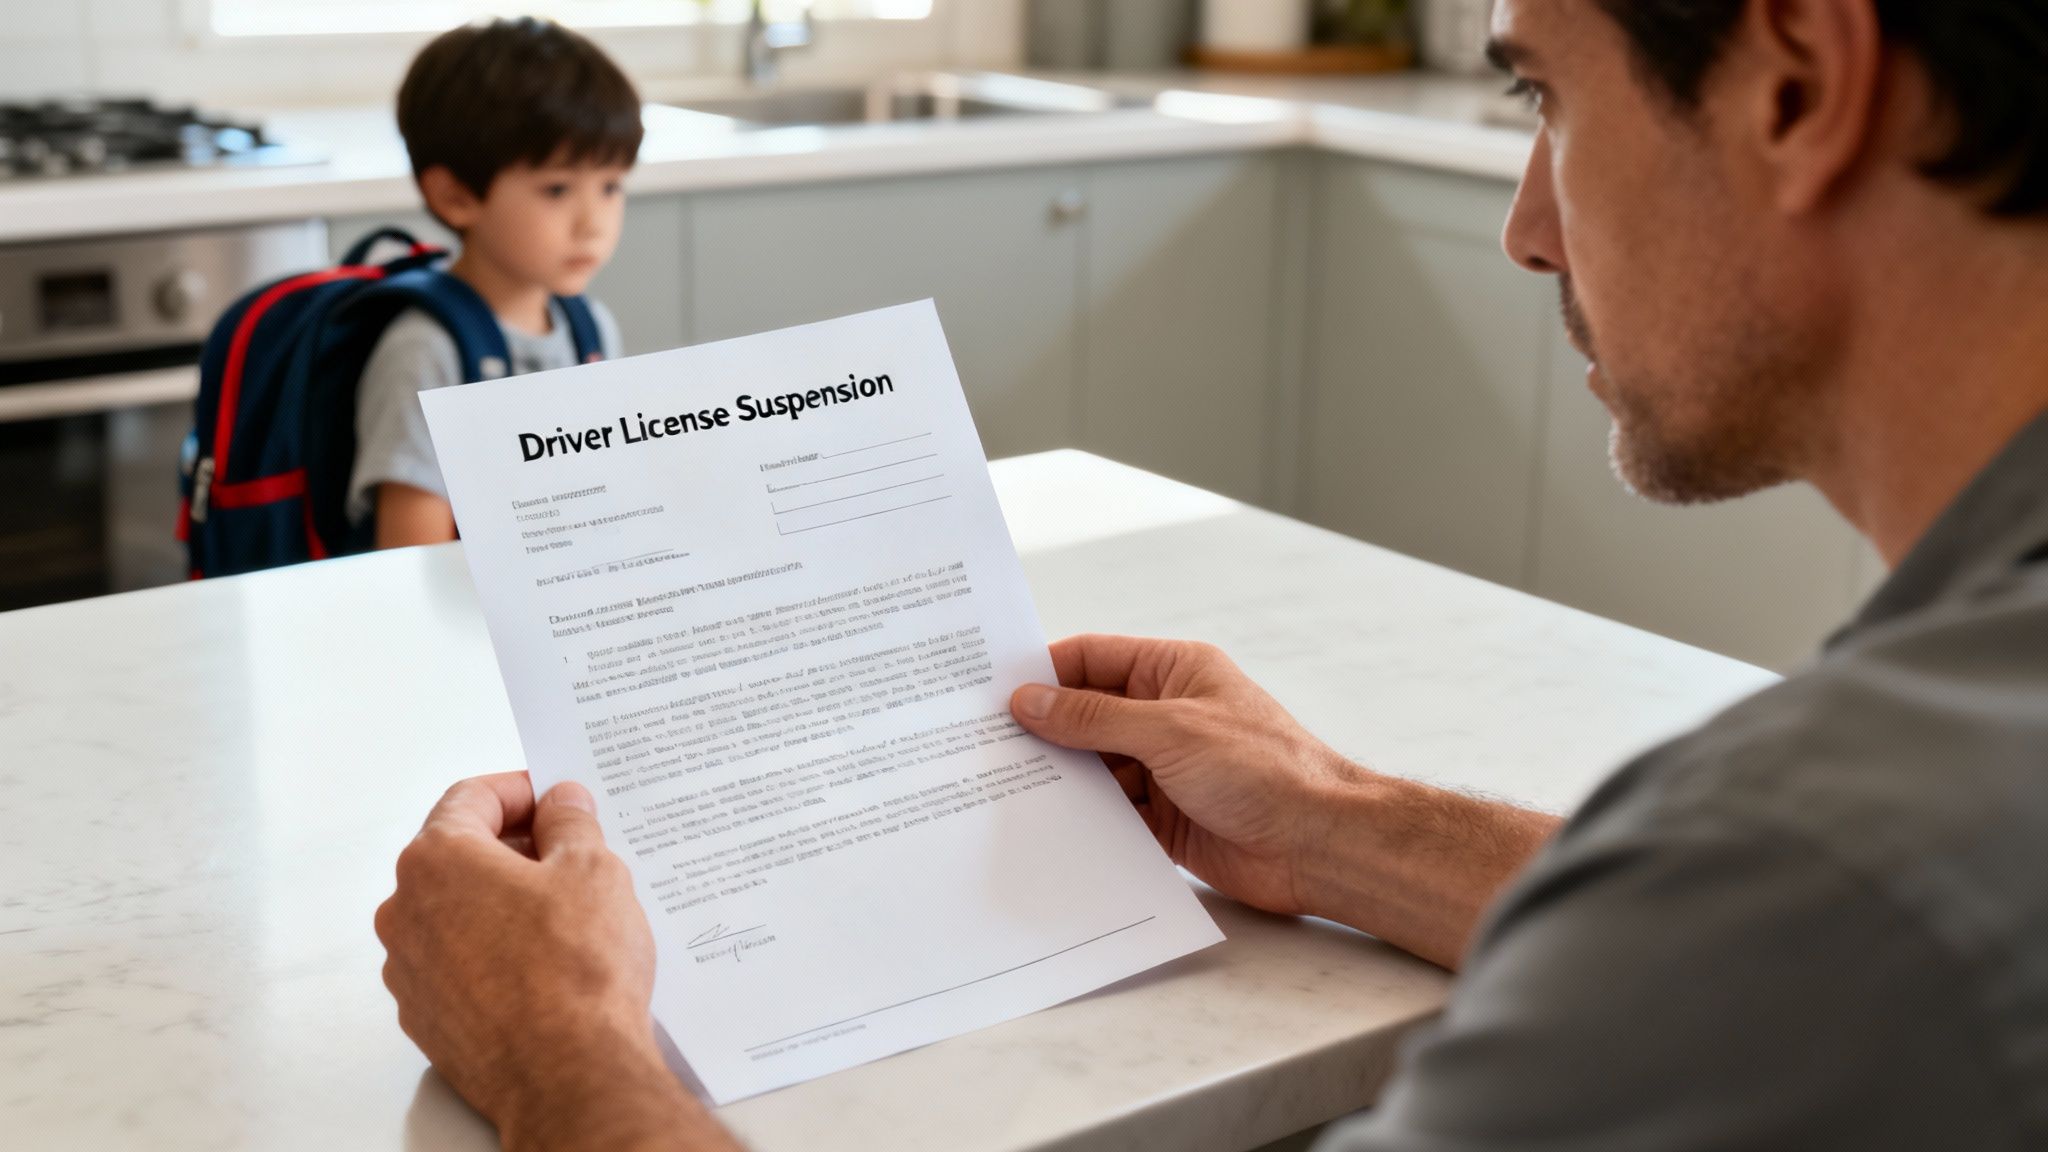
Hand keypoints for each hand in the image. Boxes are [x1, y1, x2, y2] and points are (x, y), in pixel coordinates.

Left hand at [376, 774, 730, 1151]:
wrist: (567, 1075)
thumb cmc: (575, 972)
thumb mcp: (593, 870)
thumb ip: (571, 823)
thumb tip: (561, 805)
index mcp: (436, 860)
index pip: (472, 798)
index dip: (522, 791)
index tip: (555, 800)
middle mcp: (405, 911)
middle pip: (459, 854)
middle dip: (515, 847)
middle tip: (572, 855)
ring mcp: (409, 970)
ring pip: (456, 912)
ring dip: (502, 902)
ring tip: (565, 917)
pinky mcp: (426, 1017)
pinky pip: (457, 963)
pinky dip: (493, 952)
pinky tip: (543, 965)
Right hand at [1009, 635, 1361, 917]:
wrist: (1319, 844)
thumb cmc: (1265, 769)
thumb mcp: (1170, 731)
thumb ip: (1094, 718)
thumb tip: (1030, 701)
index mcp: (1174, 672)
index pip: (1093, 659)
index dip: (1044, 672)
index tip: (992, 692)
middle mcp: (1165, 716)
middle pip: (1085, 716)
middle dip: (1041, 730)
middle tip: (981, 744)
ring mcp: (1164, 769)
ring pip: (1093, 768)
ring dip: (1058, 779)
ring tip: (999, 789)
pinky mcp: (1165, 819)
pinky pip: (1109, 814)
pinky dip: (1081, 820)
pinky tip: (1043, 828)